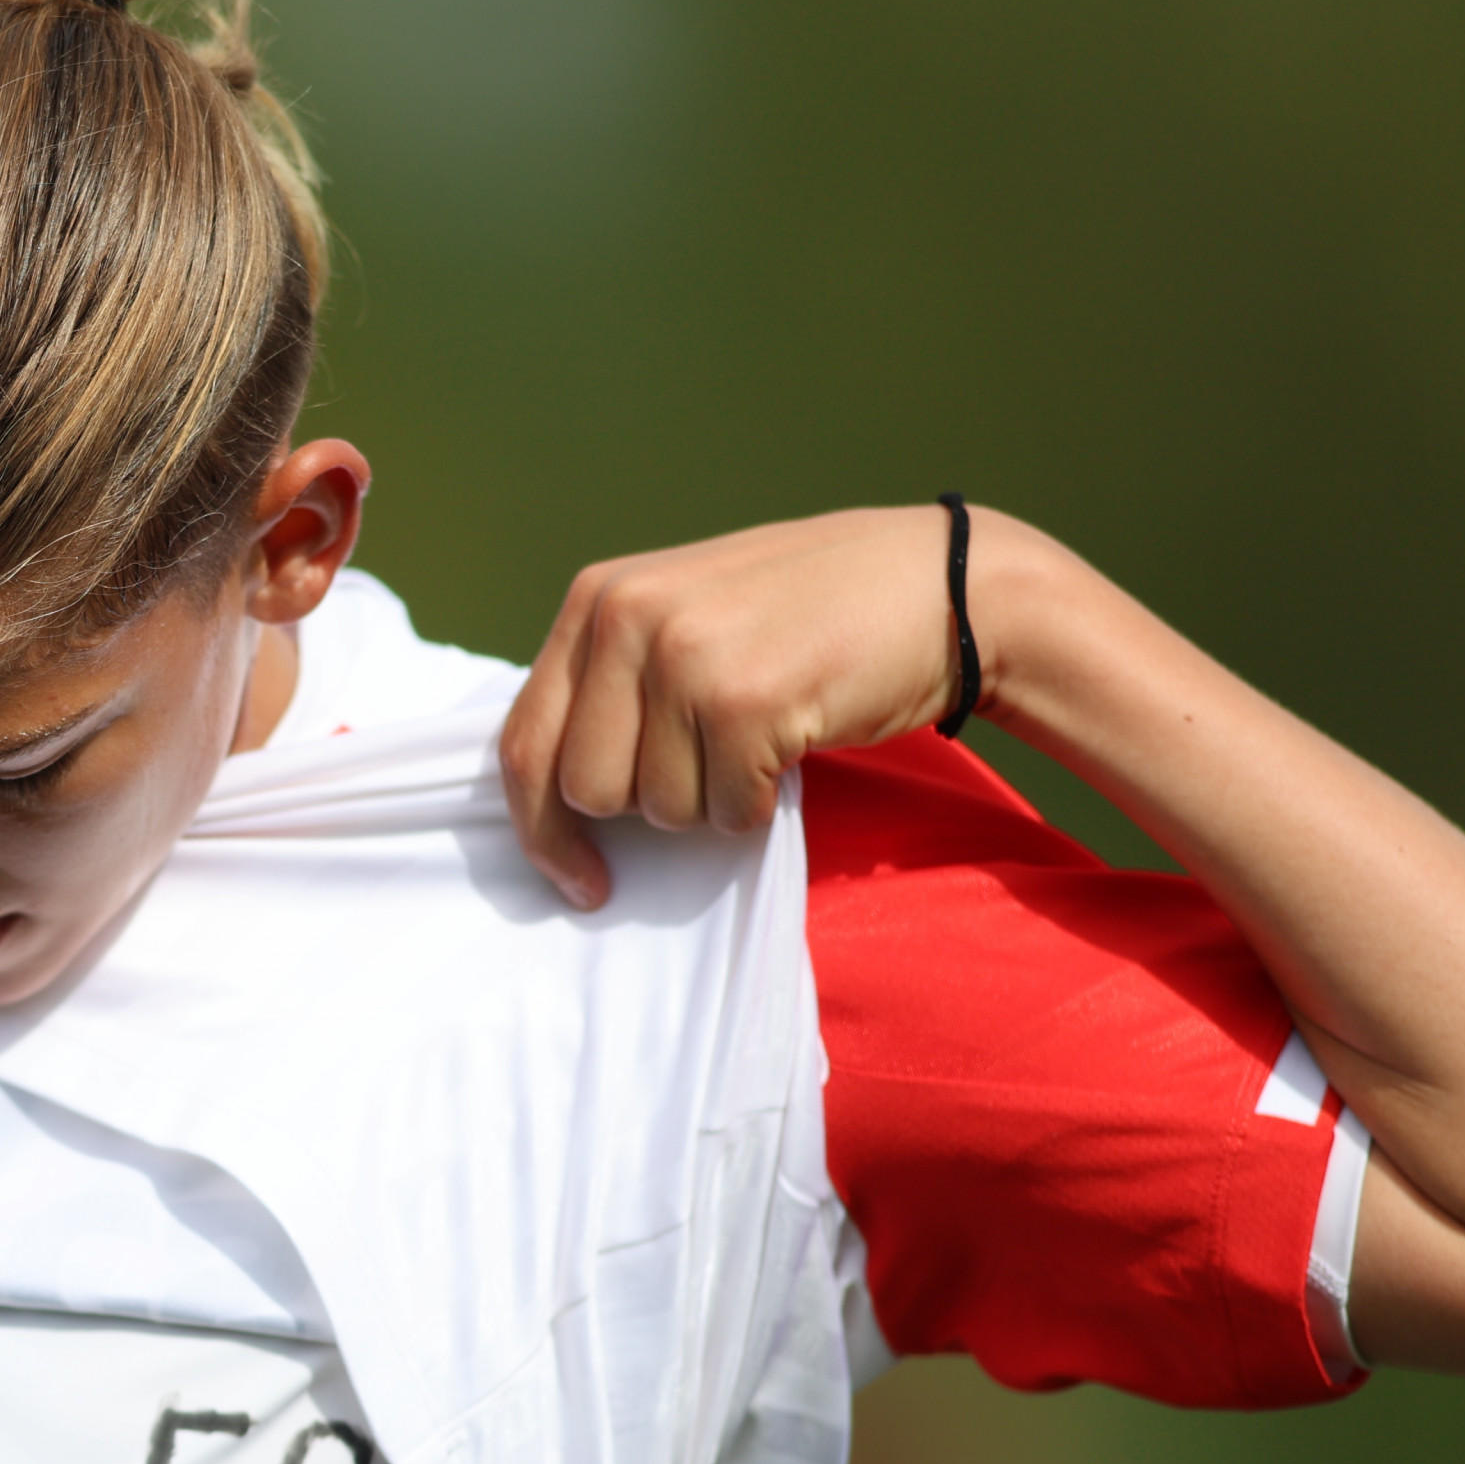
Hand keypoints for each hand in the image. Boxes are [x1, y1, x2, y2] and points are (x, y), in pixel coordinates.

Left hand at [499, 505, 977, 907]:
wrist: (940, 585)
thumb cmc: (807, 616)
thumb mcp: (682, 614)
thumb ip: (610, 679)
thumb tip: (546, 794)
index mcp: (595, 597)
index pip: (524, 744)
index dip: (541, 830)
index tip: (576, 878)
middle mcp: (625, 616)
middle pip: (587, 791)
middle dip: (649, 806)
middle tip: (711, 767)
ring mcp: (683, 656)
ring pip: (659, 809)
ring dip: (714, 798)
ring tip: (759, 732)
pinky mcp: (744, 701)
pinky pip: (724, 811)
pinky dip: (759, 802)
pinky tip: (791, 741)